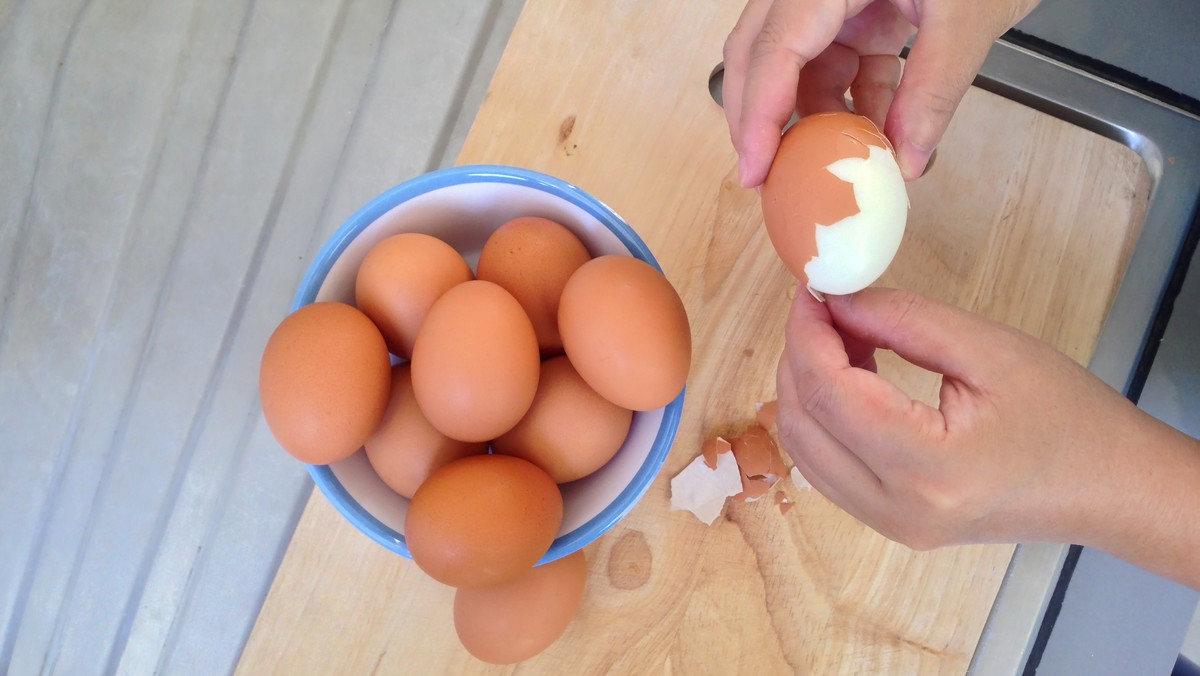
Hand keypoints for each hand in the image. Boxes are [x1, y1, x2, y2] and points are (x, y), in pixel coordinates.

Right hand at [722, 0, 1040, 185]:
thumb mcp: (971, 15)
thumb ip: (934, 87)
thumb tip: (905, 159)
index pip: (776, 46)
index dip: (758, 114)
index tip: (755, 168)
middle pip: (761, 53)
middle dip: (760, 118)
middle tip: (763, 174)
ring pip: (799, 66)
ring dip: (816, 118)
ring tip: (836, 162)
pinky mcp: (863, 11)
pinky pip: (839, 65)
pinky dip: (853, 104)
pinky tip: (875, 135)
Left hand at [776, 288, 1199, 588]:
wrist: (1110, 488)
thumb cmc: (1067, 416)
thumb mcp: (990, 350)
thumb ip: (904, 321)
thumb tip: (834, 300)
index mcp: (929, 470)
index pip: (829, 395)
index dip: (806, 335)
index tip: (810, 290)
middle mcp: (896, 510)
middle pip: (802, 424)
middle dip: (799, 356)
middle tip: (823, 307)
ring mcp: (888, 525)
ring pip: (804, 448)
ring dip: (805, 386)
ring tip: (842, 336)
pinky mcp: (888, 523)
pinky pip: (826, 465)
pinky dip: (822, 415)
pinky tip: (851, 376)